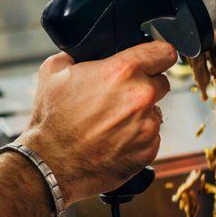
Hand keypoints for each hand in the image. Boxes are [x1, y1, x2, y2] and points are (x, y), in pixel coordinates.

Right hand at [20, 41, 177, 203]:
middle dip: (145, 87)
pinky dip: (138, 138)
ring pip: (154, 112)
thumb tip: (78, 54)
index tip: (156, 59)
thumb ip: (73, 57)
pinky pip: (151, 137)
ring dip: (140, 115)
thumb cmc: (52, 120)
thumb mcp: (52, 74)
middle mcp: (141, 97)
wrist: (52, 164)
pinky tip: (115, 140)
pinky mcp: (149, 150)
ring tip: (112, 124)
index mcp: (123, 71)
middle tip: (120, 97)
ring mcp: (148, 126)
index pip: (164, 52)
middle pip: (161, 83)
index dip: (158, 54)